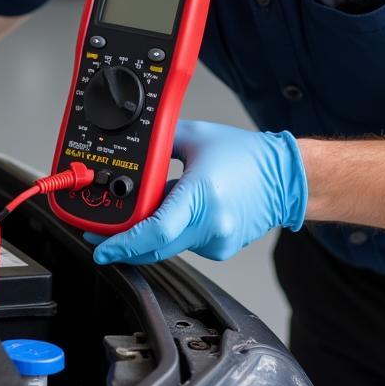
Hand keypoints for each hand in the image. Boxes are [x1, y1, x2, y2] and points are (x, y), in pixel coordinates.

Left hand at [86, 120, 307, 264]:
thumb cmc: (246, 155)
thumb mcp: (193, 136)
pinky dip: (171, 229)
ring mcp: (217, 242)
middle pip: (155, 246)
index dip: (124, 244)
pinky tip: (178, 208)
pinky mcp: (219, 248)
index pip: (156, 232)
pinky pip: (182, 241)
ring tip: (157, 200)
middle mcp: (211, 226)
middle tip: (99, 233)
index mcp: (202, 197)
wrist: (285, 178)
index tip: (100, 247)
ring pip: (167, 244)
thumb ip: (158, 142)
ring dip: (150, 230)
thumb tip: (131, 146)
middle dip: (124, 243)